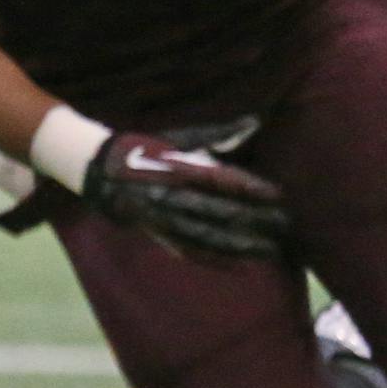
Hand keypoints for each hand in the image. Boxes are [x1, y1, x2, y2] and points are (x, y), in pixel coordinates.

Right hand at [82, 118, 288, 258]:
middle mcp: (172, 195)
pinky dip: (215, 260)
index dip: (251, 188)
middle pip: (220, 211)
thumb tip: (255, 121)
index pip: (222, 179)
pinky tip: (239, 266)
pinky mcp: (159, 234)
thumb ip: (218, 134)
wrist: (102, 172)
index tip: (278, 194)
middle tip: (285, 225)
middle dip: (255, 220)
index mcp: (178, 167)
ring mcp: (164, 218)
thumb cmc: (147, 150)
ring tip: (269, 251)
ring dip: (240, 245)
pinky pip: (190, 251)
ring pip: (208, 236)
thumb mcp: (178, 138)